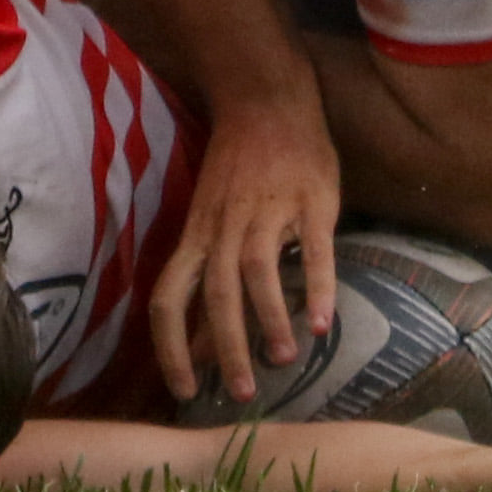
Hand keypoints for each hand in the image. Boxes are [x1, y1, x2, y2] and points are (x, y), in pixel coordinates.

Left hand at [149, 99, 339, 402]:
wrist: (267, 98)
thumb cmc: (239, 168)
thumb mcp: (210, 219)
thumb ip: (206, 275)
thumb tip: (197, 339)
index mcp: (197, 234)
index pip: (168, 299)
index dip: (170, 348)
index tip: (184, 391)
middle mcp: (225, 226)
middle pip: (216, 294)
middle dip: (226, 348)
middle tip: (243, 392)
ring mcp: (267, 210)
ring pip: (257, 271)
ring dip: (269, 319)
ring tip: (285, 359)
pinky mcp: (309, 200)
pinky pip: (311, 248)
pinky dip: (317, 286)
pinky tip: (323, 323)